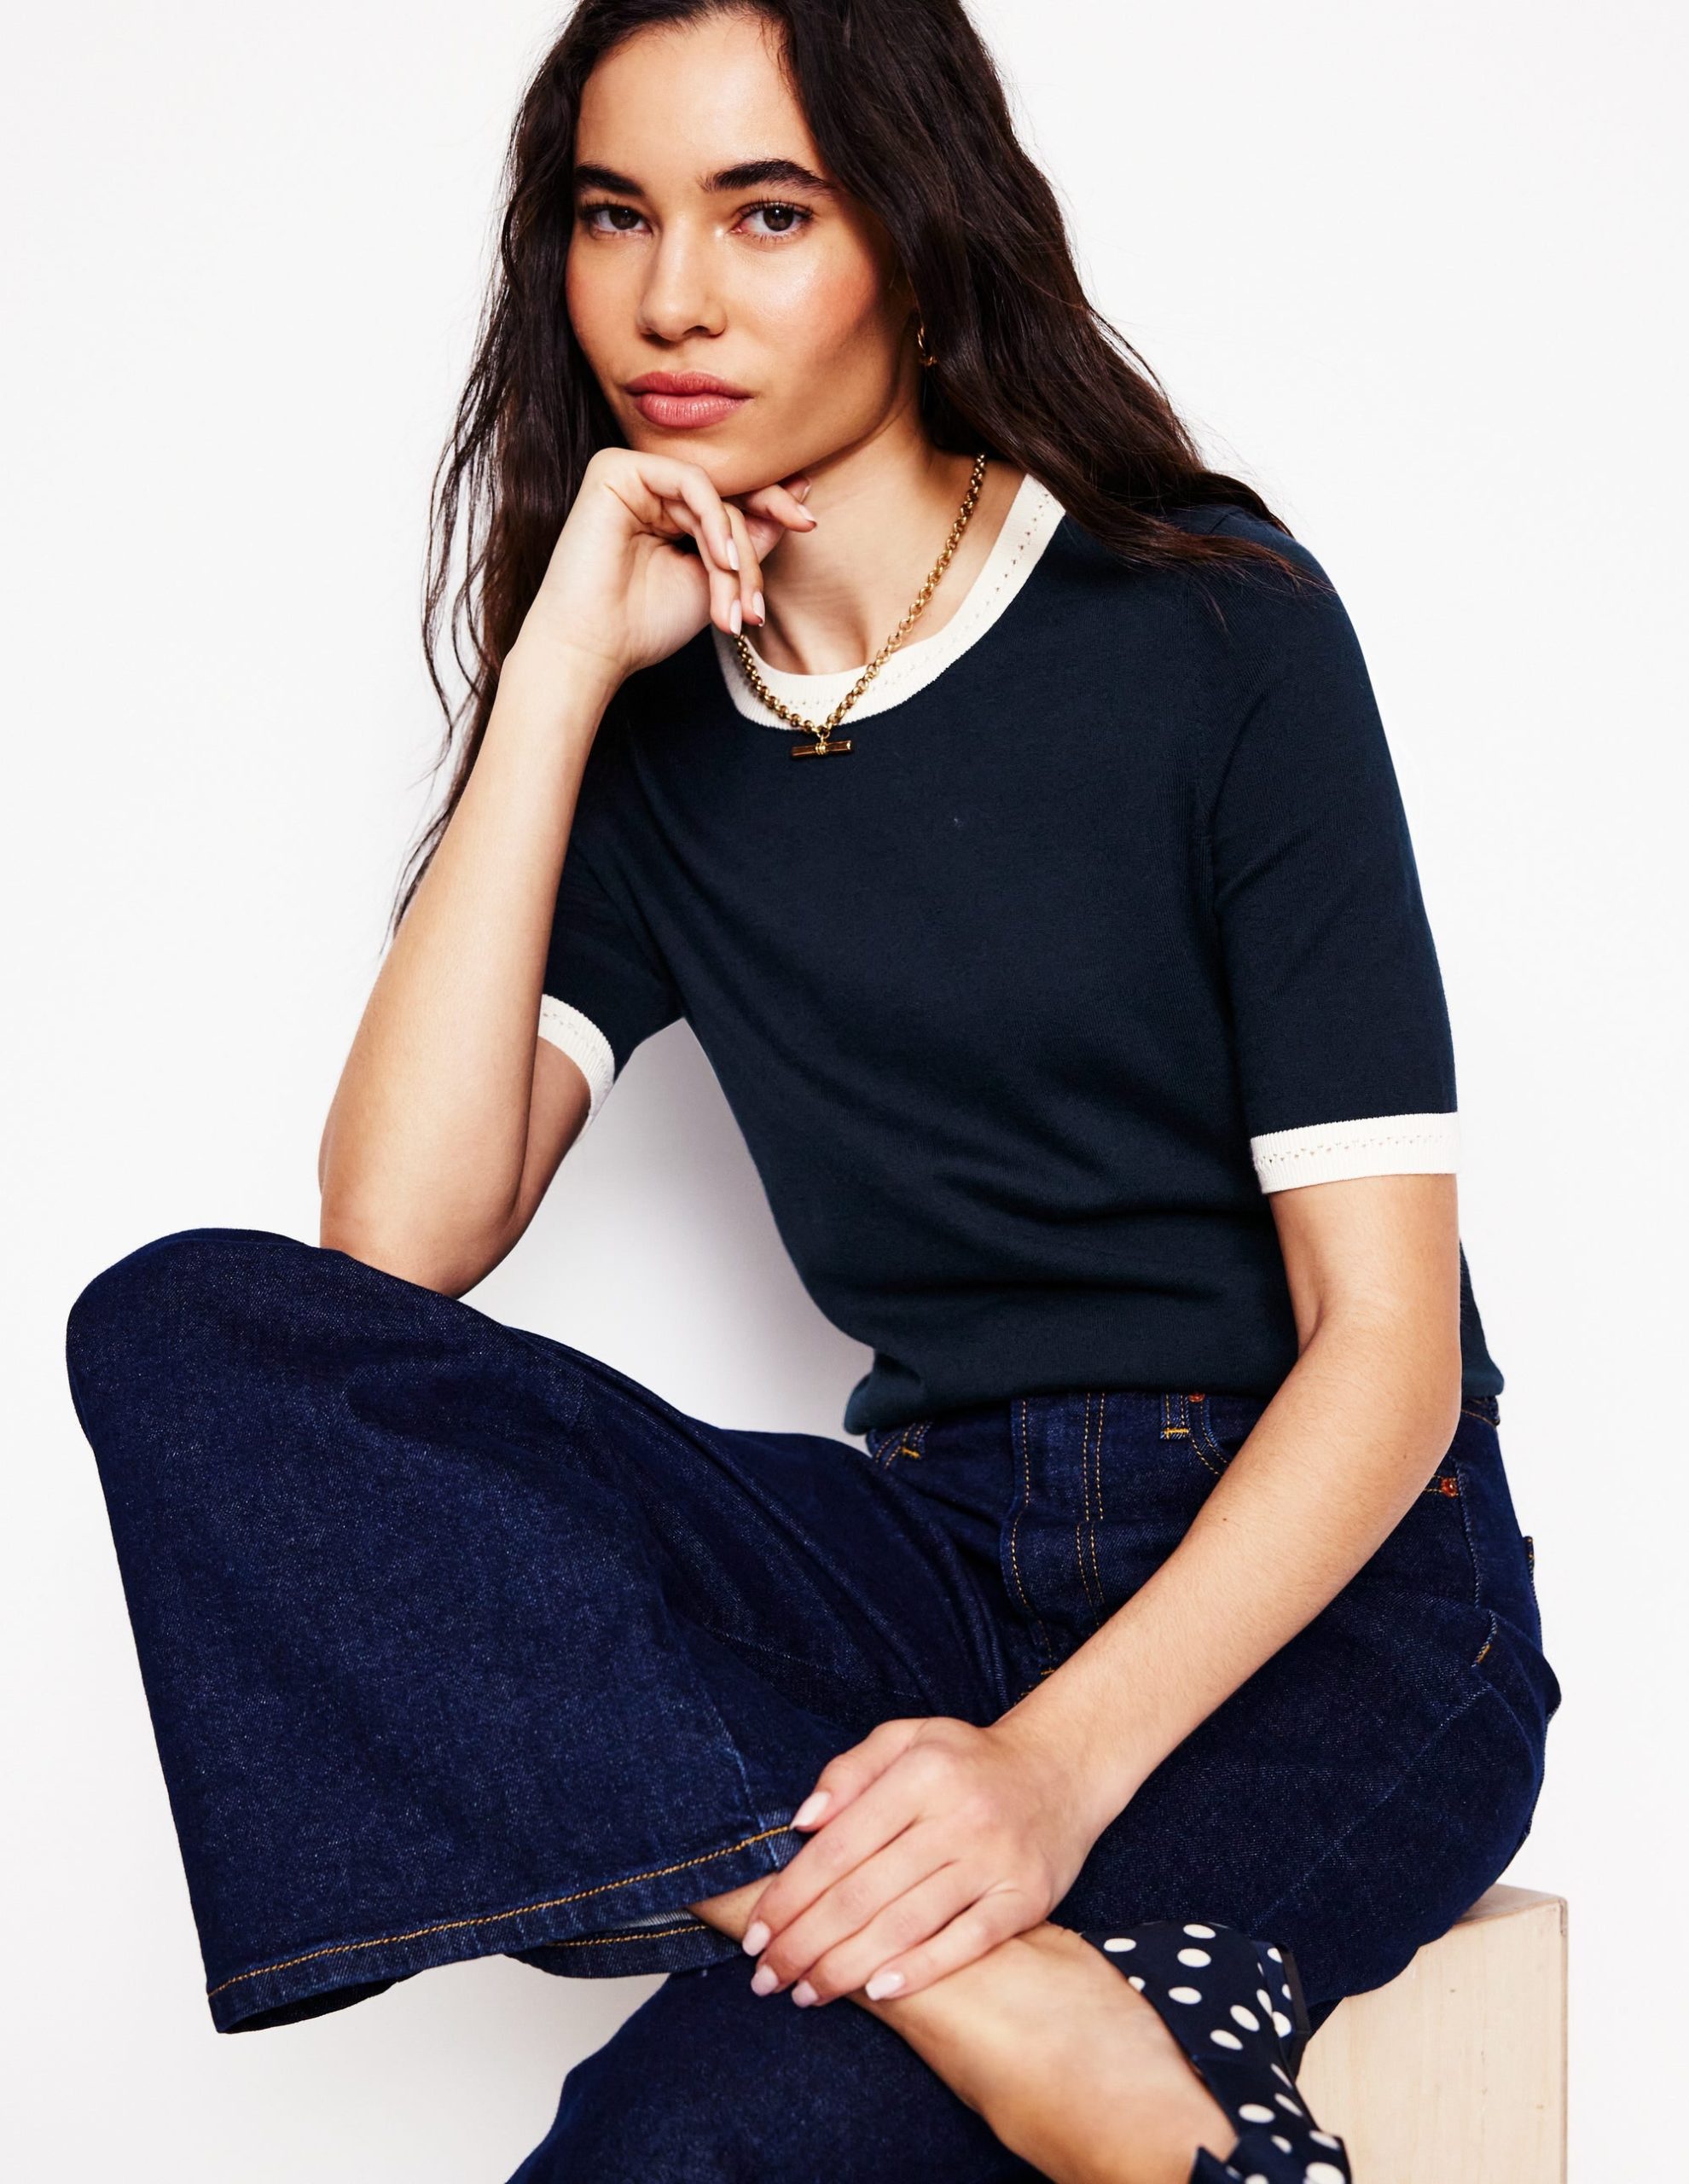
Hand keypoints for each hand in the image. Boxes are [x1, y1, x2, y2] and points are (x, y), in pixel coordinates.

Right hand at [511, 445, 815, 687]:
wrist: (593, 648)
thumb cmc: (645, 623)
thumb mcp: (718, 580)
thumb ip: (752, 539)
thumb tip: (799, 493)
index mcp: (669, 510)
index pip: (731, 497)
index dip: (773, 506)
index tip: (809, 523)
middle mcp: (651, 488)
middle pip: (728, 497)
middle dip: (751, 553)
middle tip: (758, 605)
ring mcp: (633, 475)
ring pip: (715, 496)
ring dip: (733, 554)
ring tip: (733, 607)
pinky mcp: (615, 469)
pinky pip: (690, 480)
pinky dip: (714, 521)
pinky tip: (719, 561)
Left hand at [739, 1713, 1105, 2007]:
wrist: (1061, 1772)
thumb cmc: (967, 1761)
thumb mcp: (908, 1738)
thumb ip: (850, 1770)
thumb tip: (801, 1821)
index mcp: (921, 1773)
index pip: (839, 1845)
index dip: (791, 1895)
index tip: (756, 1934)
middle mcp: (958, 1816)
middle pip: (864, 1893)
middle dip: (806, 1943)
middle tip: (767, 1978)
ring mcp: (994, 1860)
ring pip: (906, 1924)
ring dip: (848, 1966)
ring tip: (807, 1992)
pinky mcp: (1026, 1898)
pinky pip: (966, 1942)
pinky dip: (921, 1969)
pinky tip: (879, 1991)